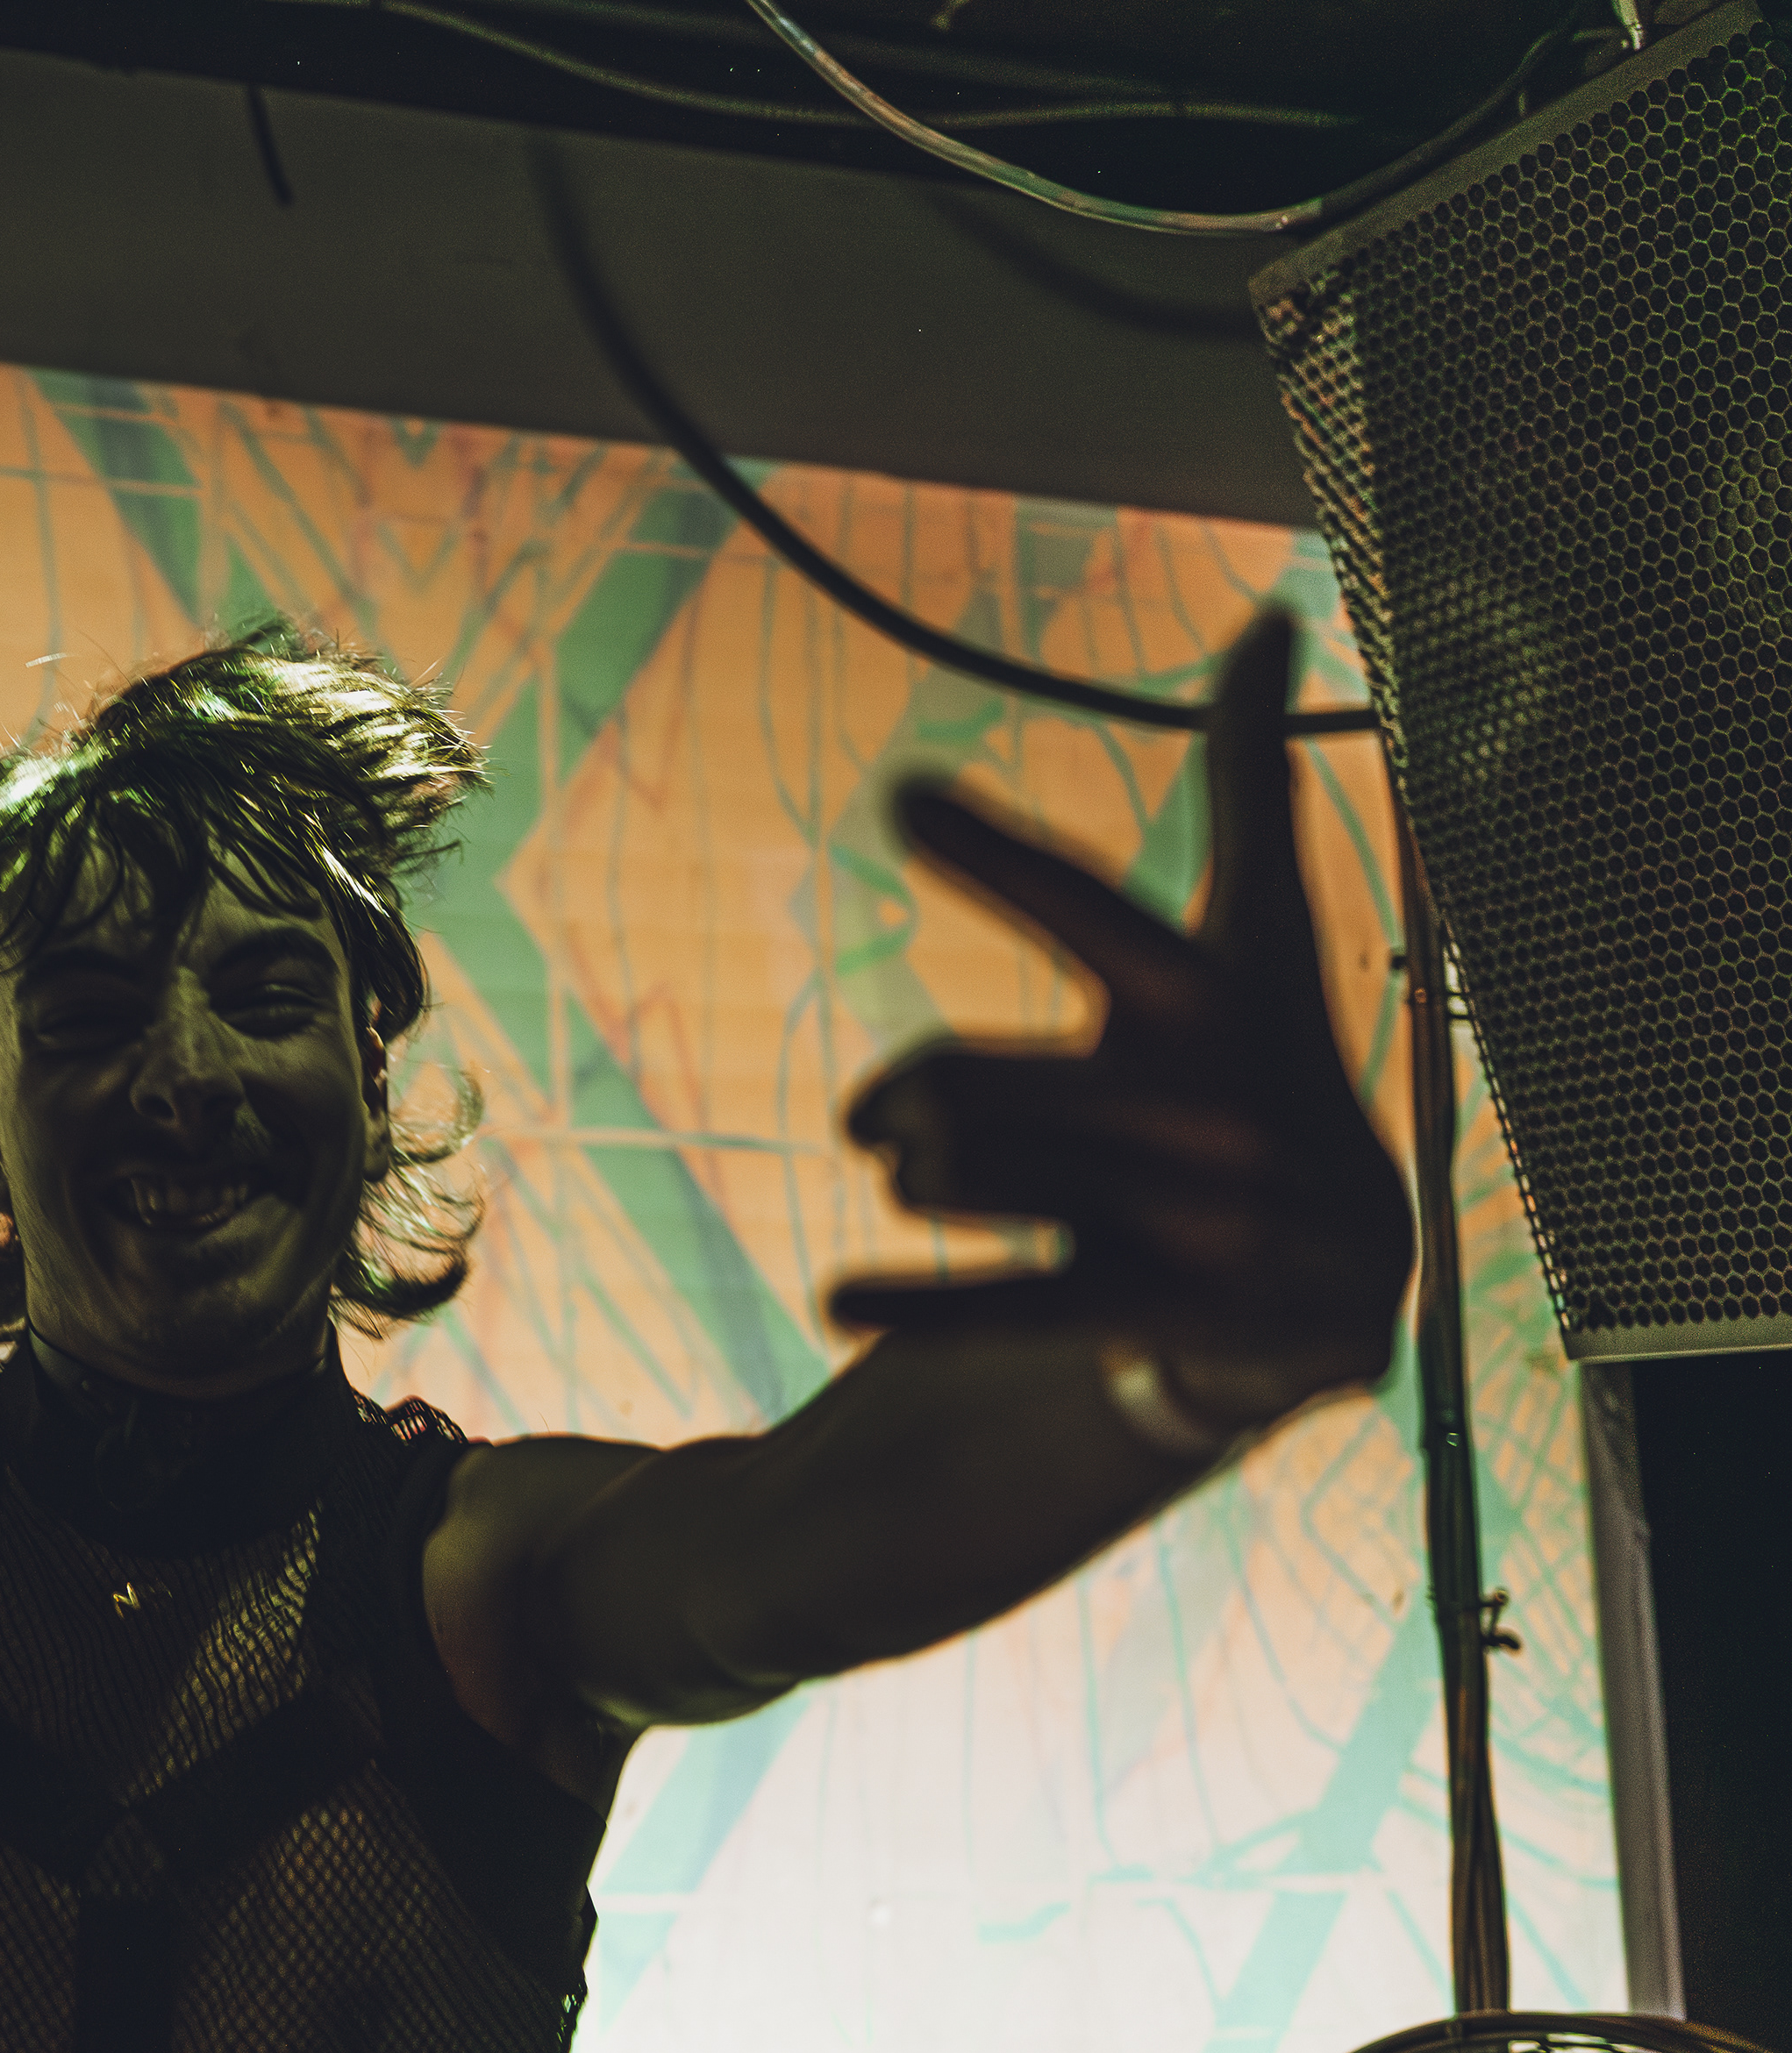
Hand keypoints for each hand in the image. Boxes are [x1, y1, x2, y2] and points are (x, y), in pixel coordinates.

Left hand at [830, 606, 1413, 1427]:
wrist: (1348, 1280)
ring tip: (912, 1173)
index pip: (1087, 905)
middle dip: (908, 1095)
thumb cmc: (1279, 1064)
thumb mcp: (1264, 932)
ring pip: (970, 1173)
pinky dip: (918, 1303)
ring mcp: (1188, 1210)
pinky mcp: (1161, 1308)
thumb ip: (1252, 783)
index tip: (901, 796)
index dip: (998, 855)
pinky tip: (837, 1302)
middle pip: (970, 1078)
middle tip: (886, 1119)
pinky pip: (1013, 1304)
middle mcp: (1204, 1098)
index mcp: (1210, 992)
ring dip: (914, 1171)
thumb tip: (1268, 612)